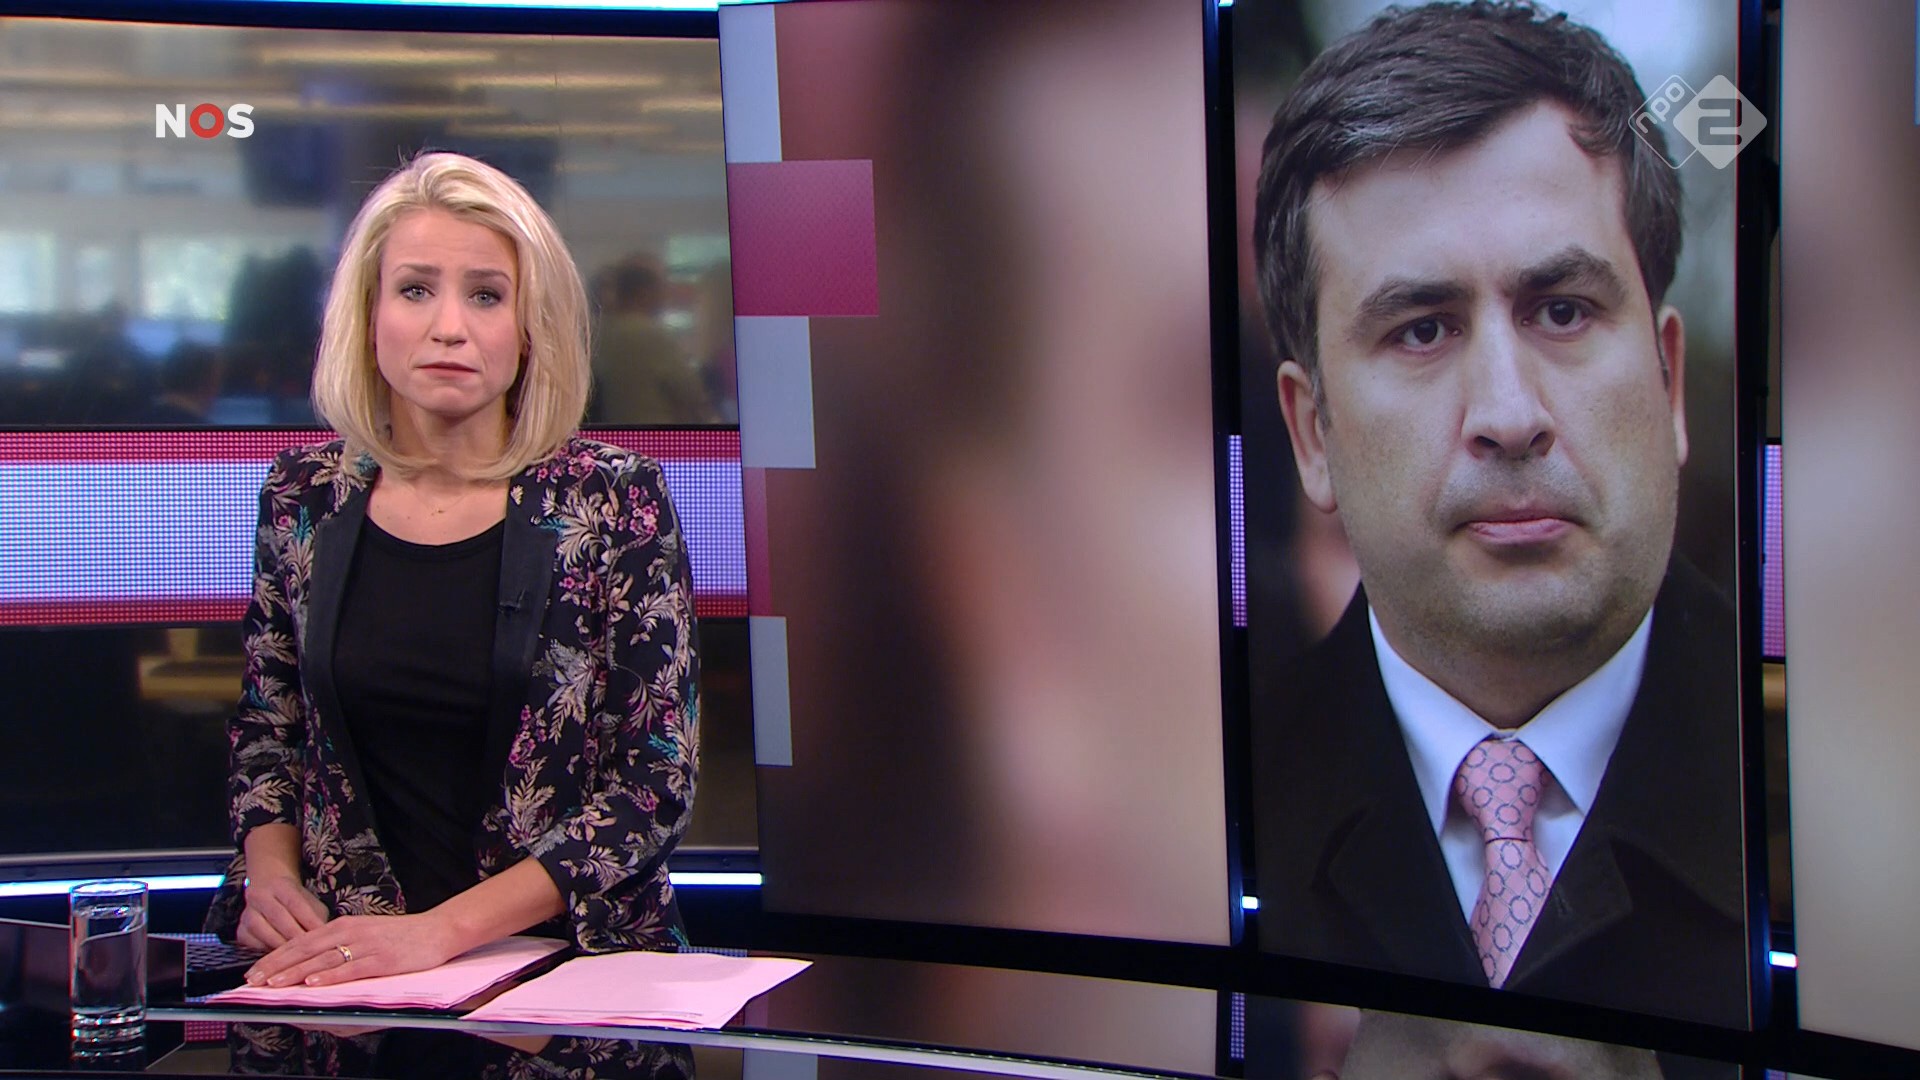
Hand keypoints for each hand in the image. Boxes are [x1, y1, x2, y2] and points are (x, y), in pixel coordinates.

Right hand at [235, 873, 328, 951]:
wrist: (268, 889)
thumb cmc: (296, 901)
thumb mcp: (310, 903)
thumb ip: (317, 918)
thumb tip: (326, 937)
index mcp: (281, 886)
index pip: (296, 903)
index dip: (309, 921)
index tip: (322, 936)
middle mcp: (259, 896)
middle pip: (278, 918)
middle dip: (296, 937)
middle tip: (311, 952)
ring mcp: (247, 913)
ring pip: (263, 932)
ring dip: (281, 947)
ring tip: (296, 959)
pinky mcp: (240, 931)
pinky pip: (252, 944)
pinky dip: (266, 952)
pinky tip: (280, 960)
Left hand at [245, 913, 461, 988]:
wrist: (439, 930)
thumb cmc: (402, 936)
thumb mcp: (365, 933)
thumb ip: (339, 945)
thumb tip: (311, 965)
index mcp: (343, 925)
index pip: (301, 942)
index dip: (275, 956)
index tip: (254, 971)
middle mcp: (351, 932)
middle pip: (305, 950)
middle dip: (276, 966)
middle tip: (253, 981)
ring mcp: (367, 945)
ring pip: (323, 960)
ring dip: (296, 972)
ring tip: (274, 984)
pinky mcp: (383, 960)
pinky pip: (351, 968)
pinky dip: (331, 976)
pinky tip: (313, 983)